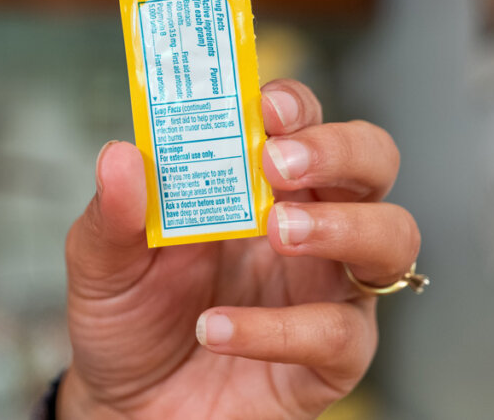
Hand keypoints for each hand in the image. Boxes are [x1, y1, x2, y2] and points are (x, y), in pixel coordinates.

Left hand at [59, 79, 417, 418]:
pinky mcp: (330, 357)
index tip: (265, 105)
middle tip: (279, 164)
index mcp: (257, 184)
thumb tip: (120, 155)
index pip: (301, 121)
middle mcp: (307, 224)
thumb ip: (112, 212)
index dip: (294, 104)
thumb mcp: (102, 261)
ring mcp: (326, 288)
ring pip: (391, 238)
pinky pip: (338, 334)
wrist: (127, 406)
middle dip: (338, 150)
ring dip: (341, 226)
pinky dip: (279, 328)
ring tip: (276, 233)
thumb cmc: (129, 318)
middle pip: (372, 162)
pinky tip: (217, 328)